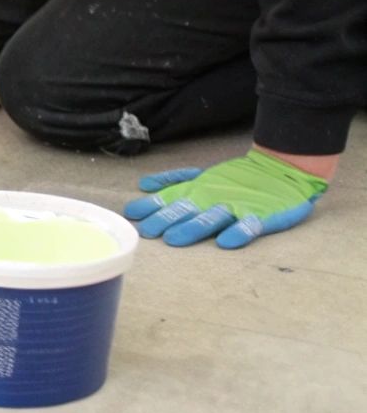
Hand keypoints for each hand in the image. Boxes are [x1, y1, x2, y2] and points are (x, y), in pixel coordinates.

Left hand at [123, 149, 326, 247]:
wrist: (280, 169)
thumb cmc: (236, 178)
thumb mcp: (201, 176)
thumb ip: (173, 181)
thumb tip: (143, 185)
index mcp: (198, 191)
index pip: (170, 199)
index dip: (151, 207)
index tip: (132, 216)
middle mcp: (212, 199)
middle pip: (186, 210)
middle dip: (165, 220)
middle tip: (148, 232)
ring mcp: (236, 207)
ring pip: (212, 218)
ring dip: (192, 228)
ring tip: (174, 239)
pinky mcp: (261, 215)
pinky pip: (250, 225)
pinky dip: (238, 233)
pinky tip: (226, 243)